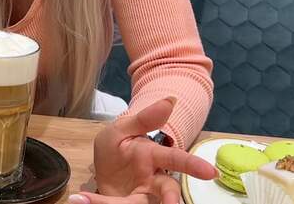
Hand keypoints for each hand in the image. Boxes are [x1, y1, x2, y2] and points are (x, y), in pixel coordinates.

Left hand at [72, 97, 216, 203]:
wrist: (101, 170)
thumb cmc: (116, 148)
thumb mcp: (121, 130)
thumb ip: (144, 119)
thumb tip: (170, 100)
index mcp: (152, 156)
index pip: (174, 159)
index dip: (193, 165)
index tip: (210, 173)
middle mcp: (153, 180)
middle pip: (169, 190)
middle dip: (171, 199)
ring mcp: (144, 196)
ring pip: (153, 203)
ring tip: (120, 203)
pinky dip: (103, 203)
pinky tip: (84, 199)